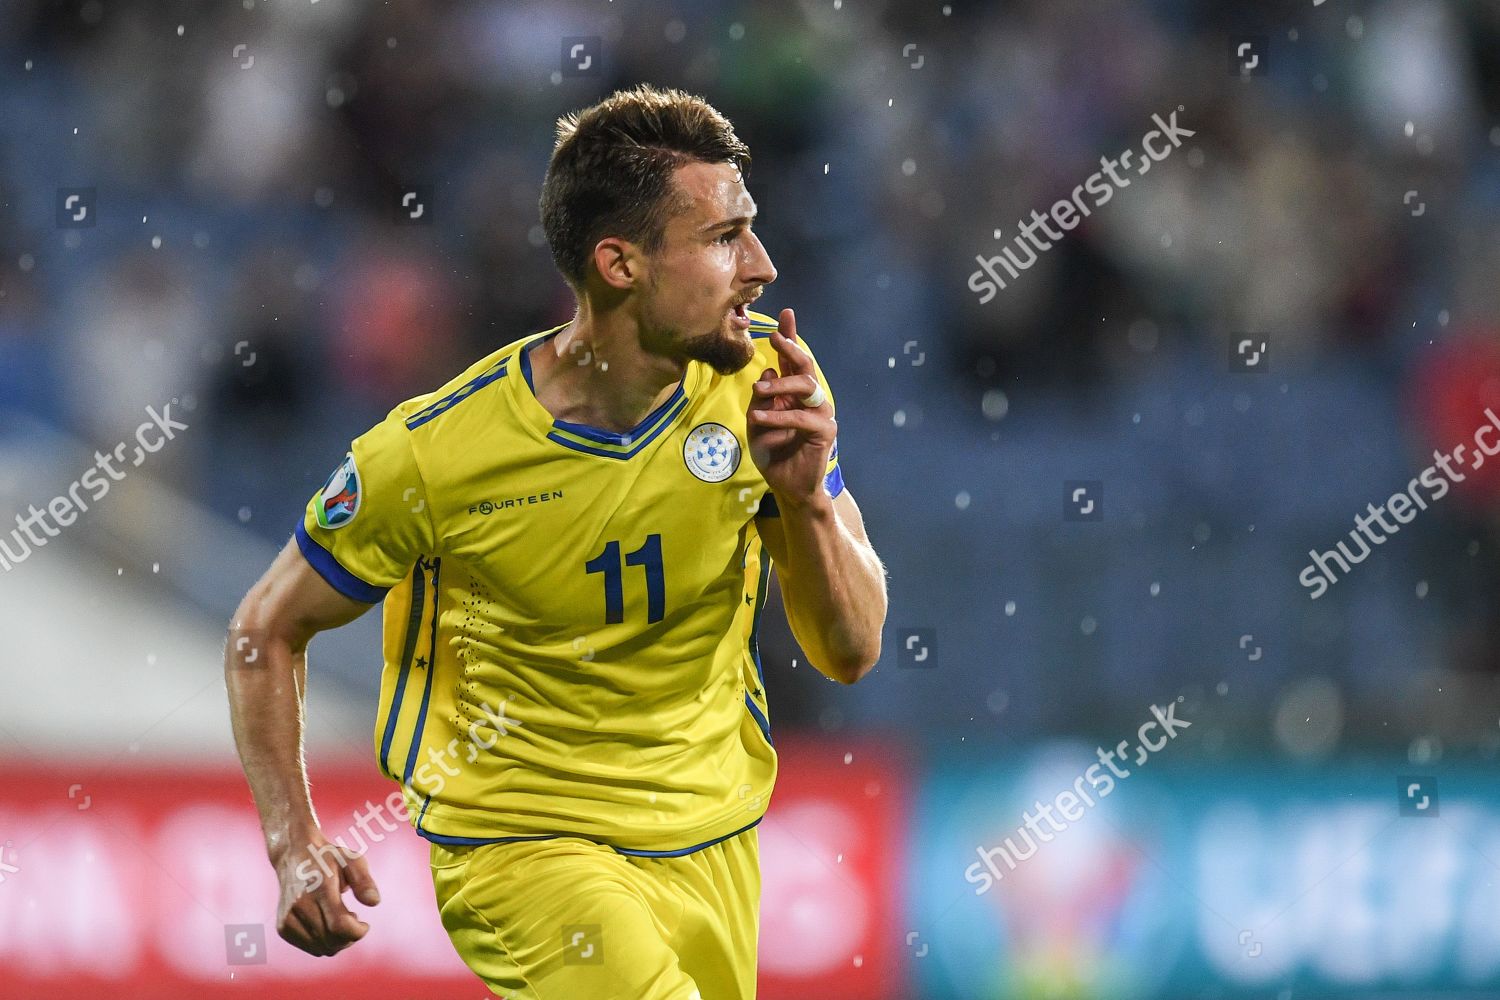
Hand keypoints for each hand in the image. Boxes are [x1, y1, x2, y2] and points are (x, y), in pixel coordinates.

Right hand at [271, 828, 380, 956]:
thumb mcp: (352, 860)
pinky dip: (324, 942)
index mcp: (319, 888)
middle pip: (331, 941)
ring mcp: (288, 919)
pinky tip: (327, 924)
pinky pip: (311, 948)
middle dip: (350, 937)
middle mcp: (299, 906)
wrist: (293, 855)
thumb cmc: (328, 858)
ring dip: (337, 941)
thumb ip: (364, 881)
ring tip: (340, 918)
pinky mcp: (283, 927)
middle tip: (354, 918)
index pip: (339, 926)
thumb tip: (374, 902)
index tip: (365, 924)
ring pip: (321, 949)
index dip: (357, 932)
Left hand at [747, 308, 835, 509]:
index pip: (791, 361)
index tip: (785, 314)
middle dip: (792, 348)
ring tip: (759, 391)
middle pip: (805, 366)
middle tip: (775, 338)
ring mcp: (820, 413)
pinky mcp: (825, 431)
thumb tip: (768, 373)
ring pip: (806, 386)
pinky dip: (780, 417)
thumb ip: (761, 400)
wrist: (786, 485)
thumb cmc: (772, 453)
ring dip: (781, 386)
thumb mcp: (756, 423)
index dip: (790, 337)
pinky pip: (802, 417)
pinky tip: (761, 418)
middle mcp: (809, 399)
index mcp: (792, 393)